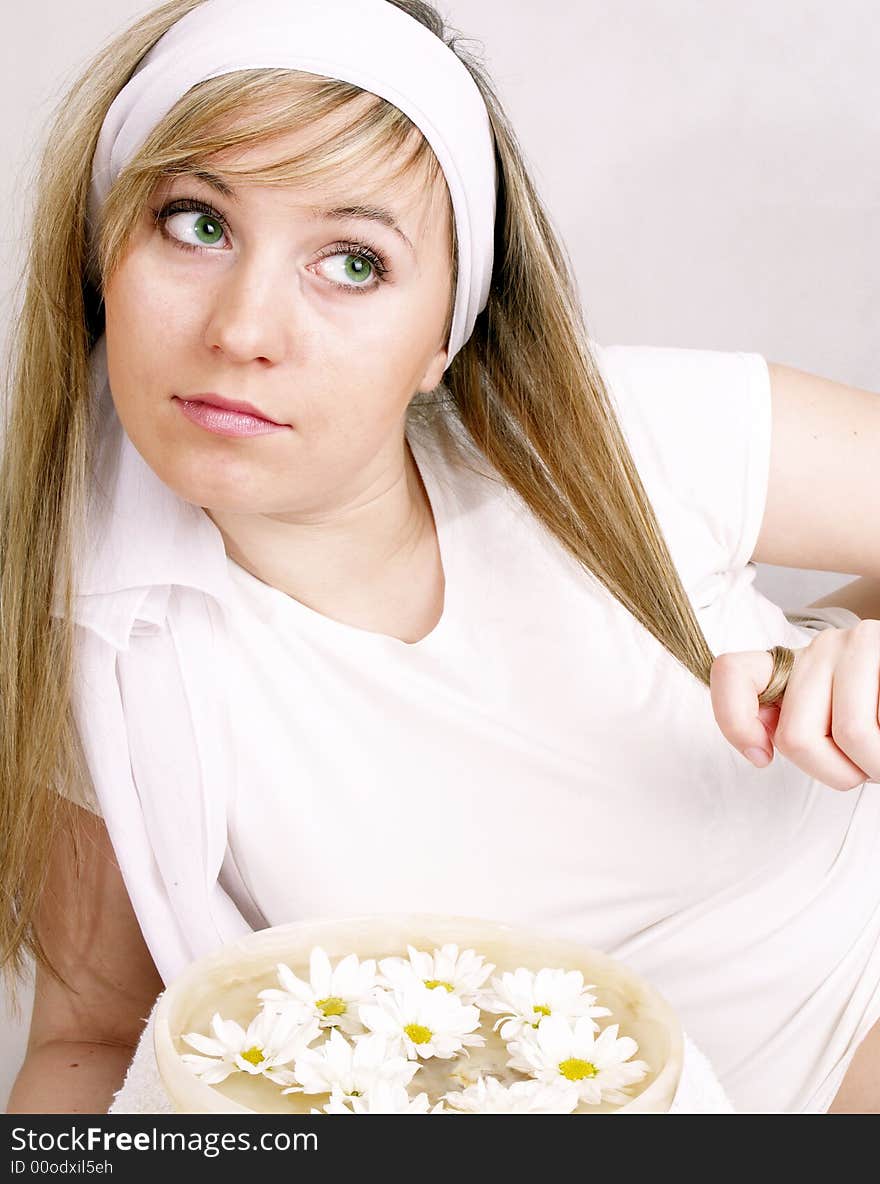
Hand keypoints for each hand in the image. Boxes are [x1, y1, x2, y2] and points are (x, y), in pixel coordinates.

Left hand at [709, 619, 879, 789]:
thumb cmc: (879, 715)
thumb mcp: (835, 718)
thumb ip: (799, 726)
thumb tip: (761, 749)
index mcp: (793, 667)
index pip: (732, 673)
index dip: (734, 722)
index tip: (762, 758)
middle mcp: (819, 649)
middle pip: (795, 738)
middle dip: (838, 773)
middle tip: (867, 768)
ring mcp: (857, 644)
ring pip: (849, 733)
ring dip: (875, 767)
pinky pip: (879, 725)